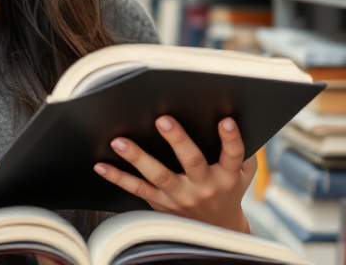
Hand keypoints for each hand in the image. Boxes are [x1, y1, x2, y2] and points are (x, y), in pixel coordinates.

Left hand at [93, 116, 256, 232]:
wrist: (217, 230)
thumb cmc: (229, 190)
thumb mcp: (244, 174)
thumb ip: (242, 150)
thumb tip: (233, 115)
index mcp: (227, 175)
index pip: (232, 155)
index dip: (230, 138)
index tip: (225, 120)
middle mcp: (204, 186)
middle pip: (192, 161)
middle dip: (177, 139)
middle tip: (163, 119)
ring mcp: (180, 196)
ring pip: (158, 176)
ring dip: (137, 157)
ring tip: (120, 141)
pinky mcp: (161, 203)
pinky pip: (137, 189)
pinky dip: (118, 178)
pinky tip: (101, 165)